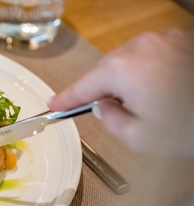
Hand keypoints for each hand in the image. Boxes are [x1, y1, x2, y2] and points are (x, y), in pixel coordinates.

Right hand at [48, 29, 193, 157]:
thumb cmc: (189, 128)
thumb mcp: (138, 136)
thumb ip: (109, 120)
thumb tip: (102, 106)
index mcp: (124, 70)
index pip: (83, 86)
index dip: (66, 99)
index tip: (53, 105)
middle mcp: (140, 47)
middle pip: (104, 70)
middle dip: (99, 90)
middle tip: (98, 111)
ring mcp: (163, 40)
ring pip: (126, 62)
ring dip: (123, 82)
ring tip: (139, 106)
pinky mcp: (180, 41)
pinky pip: (148, 56)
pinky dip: (143, 73)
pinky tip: (154, 92)